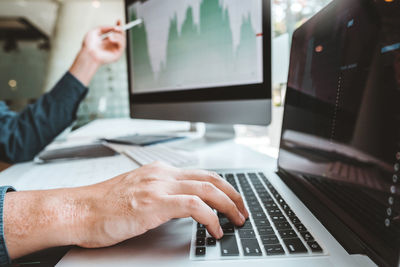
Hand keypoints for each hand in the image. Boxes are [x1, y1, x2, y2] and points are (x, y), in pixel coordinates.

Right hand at [74, 162, 248, 247]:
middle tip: (243, 209)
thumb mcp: (136, 194)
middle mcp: (162, 174)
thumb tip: (179, 206)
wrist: (78, 210)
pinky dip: (211, 217)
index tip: (232, 200)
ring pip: (208, 189)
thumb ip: (159, 194)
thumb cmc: (102, 206)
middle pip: (210, 178)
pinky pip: (195, 206)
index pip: (201, 174)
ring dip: (228, 205)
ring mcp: (159, 186)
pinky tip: (214, 229)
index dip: (222, 187)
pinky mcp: (155, 203)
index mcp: (159, 171)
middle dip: (233, 194)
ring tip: (238, 219)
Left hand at [82, 20, 125, 64]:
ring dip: (118, 35)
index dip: (117, 27)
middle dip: (120, 29)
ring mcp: (115, 50)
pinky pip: (122, 45)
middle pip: (121, 36)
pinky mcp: (118, 55)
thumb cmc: (88, 46)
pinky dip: (118, 40)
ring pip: (122, 39)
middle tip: (118, 26)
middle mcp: (111, 46)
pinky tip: (111, 39)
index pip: (115, 33)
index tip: (119, 20)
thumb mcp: (95, 32)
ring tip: (110, 36)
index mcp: (106, 42)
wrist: (88, 54)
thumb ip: (104, 28)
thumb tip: (113, 27)